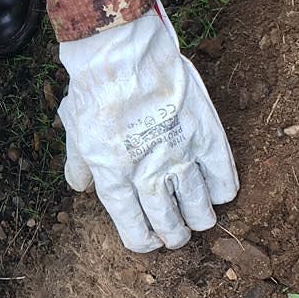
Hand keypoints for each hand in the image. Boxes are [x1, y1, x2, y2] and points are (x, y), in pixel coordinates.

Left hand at [56, 2, 237, 251]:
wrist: (123, 56)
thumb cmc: (95, 92)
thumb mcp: (75, 132)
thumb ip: (79, 165)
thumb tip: (81, 186)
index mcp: (114, 180)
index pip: (136, 230)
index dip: (145, 241)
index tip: (150, 240)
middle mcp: (148, 176)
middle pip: (170, 226)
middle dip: (174, 236)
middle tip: (177, 233)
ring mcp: (180, 157)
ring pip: (200, 209)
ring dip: (199, 219)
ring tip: (198, 217)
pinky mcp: (205, 137)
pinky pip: (223, 179)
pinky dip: (223, 191)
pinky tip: (217, 192)